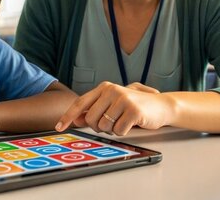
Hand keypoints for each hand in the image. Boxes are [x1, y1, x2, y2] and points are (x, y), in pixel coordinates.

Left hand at [55, 81, 173, 135]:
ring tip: (123, 120)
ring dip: (112, 129)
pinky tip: (131, 123)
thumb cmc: (133, 106)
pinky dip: (123, 131)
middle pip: (92, 119)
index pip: (81, 103)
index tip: (59, 127)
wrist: (160, 106)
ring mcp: (123, 99)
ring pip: (105, 126)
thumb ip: (93, 111)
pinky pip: (119, 131)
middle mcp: (112, 90)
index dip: (68, 116)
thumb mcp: (112, 105)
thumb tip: (75, 120)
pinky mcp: (133, 110)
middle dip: (98, 127)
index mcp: (104, 88)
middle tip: (111, 123)